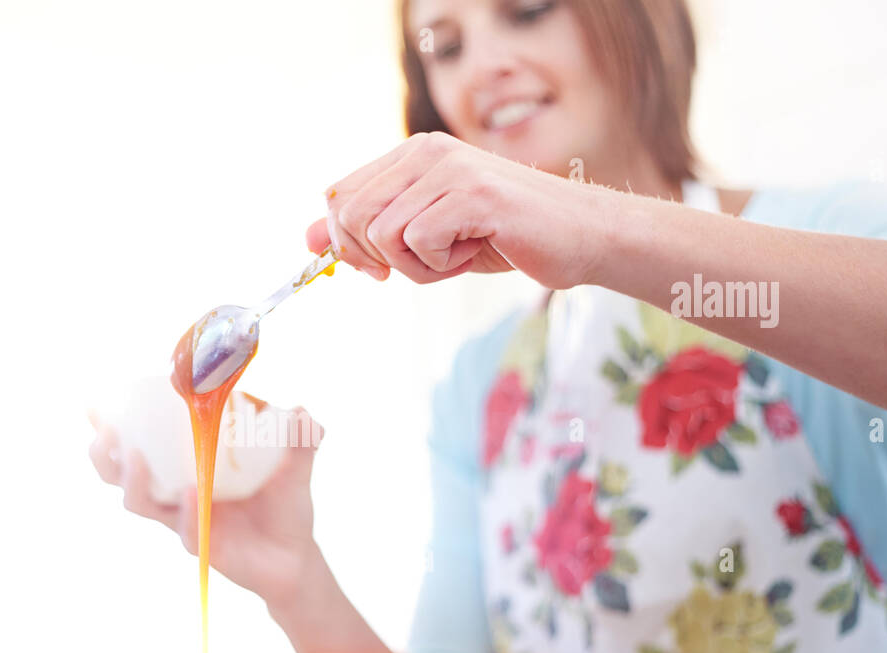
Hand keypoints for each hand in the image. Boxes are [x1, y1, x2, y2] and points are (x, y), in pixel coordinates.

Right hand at [88, 408, 323, 606]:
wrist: (297, 559)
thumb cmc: (284, 509)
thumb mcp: (294, 469)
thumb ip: (300, 441)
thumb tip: (305, 412)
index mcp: (187, 466)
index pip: (140, 443)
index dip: (112, 426)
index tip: (96, 405)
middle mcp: (177, 493)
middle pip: (120, 476)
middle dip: (105, 454)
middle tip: (107, 432)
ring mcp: (186, 520)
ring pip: (141, 503)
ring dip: (133, 479)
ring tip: (135, 456)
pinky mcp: (203, 547)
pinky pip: (186, 529)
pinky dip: (186, 510)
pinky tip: (191, 491)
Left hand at [306, 131, 612, 287]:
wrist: (579, 238)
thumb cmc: (502, 236)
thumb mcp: (425, 235)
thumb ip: (369, 231)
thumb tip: (307, 240)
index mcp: (412, 154)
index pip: (339, 196)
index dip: (346, 242)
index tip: (378, 267)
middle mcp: (427, 151)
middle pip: (351, 216)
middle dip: (377, 257)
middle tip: (424, 263)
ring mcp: (451, 169)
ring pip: (383, 234)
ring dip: (416, 265)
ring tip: (457, 253)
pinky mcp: (472, 194)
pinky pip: (418, 243)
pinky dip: (441, 266)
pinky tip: (475, 250)